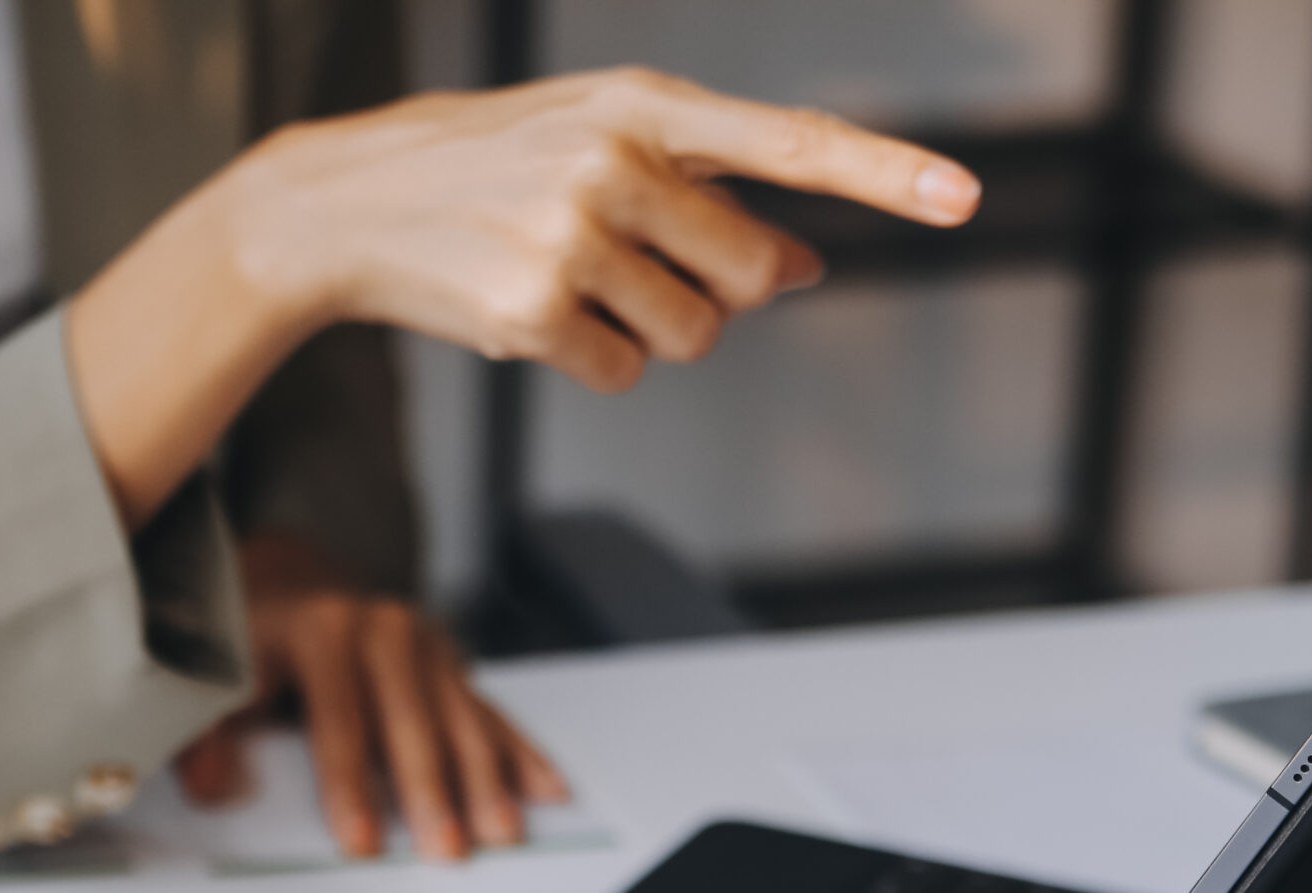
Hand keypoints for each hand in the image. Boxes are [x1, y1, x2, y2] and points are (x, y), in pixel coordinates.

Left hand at [175, 537, 566, 859]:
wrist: (287, 575)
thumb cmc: (247, 640)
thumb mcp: (214, 677)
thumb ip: (207, 733)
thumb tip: (218, 788)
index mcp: (320, 628)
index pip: (339, 719)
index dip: (348, 786)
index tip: (361, 842)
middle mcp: (383, 628)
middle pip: (412, 721)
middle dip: (432, 790)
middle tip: (449, 850)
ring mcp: (425, 643)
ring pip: (460, 718)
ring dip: (485, 779)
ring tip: (501, 833)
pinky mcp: (449, 663)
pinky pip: (489, 712)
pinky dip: (518, 752)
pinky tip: (547, 790)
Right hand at [243, 69, 976, 388]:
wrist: (347, 202)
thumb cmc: (491, 169)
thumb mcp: (601, 152)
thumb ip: (707, 197)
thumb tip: (805, 265)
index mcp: (641, 103)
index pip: (787, 142)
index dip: (883, 173)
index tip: (964, 196)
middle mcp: (613, 160)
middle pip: (749, 276)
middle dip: (712, 290)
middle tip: (635, 264)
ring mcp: (571, 235)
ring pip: (691, 335)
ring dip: (647, 329)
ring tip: (570, 280)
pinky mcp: (532, 309)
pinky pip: (625, 371)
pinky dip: (593, 358)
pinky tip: (529, 313)